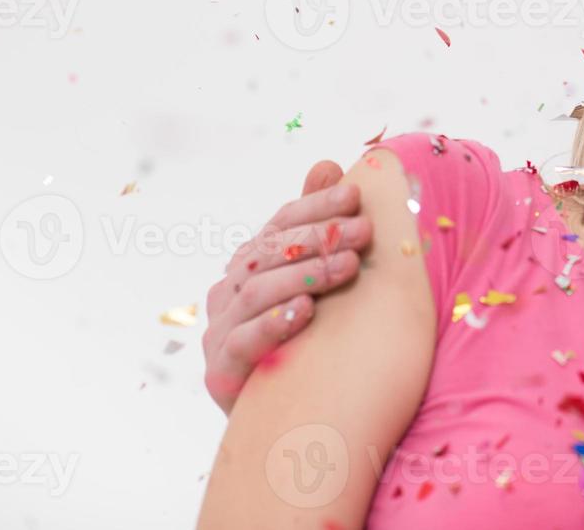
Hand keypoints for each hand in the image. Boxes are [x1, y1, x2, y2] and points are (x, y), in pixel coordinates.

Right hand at [202, 160, 371, 413]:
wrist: (293, 418)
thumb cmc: (310, 339)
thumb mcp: (318, 278)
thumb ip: (317, 223)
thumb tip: (326, 165)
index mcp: (251, 263)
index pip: (280, 223)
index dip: (316, 205)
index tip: (357, 195)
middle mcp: (229, 292)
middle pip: (267, 252)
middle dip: (319, 237)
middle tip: (364, 231)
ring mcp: (220, 331)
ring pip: (256, 291)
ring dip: (304, 275)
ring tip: (346, 267)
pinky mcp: (221, 372)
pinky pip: (241, 342)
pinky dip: (273, 324)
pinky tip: (304, 312)